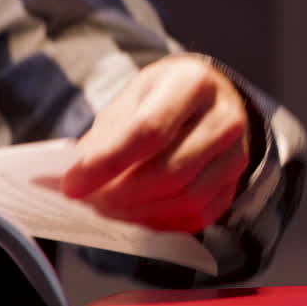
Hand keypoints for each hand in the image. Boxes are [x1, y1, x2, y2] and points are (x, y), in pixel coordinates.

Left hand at [61, 55, 249, 232]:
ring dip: (136, 212)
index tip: (71, 185)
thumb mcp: (128, 101)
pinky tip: (132, 214)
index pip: (148, 131)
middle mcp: (224, 118)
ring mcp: (236, 154)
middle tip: (86, 201)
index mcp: (191, 84)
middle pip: (169, 171)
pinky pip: (196, 216)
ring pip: (185, 198)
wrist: (206, 100)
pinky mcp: (234, 184)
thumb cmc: (159, 100)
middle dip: (119, 195)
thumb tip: (70, 176)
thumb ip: (103, 137)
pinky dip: (157, 221)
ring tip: (104, 208)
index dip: (106, 163)